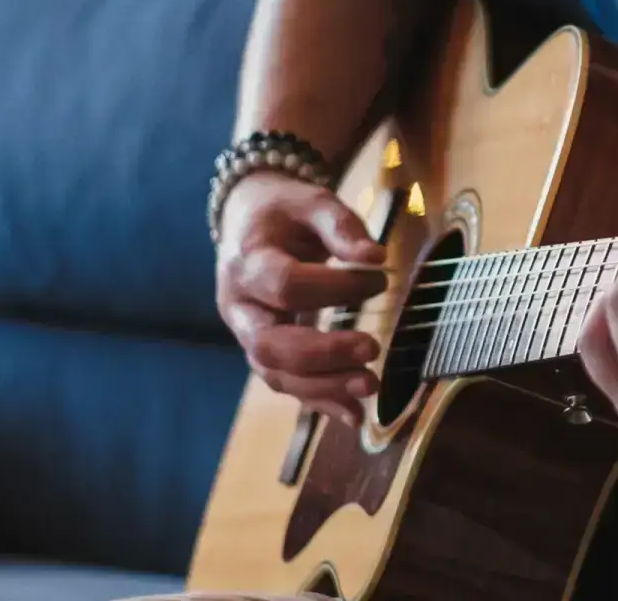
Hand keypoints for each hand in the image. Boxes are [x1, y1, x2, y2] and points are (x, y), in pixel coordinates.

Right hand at [215, 171, 388, 427]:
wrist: (248, 221)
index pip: (285, 285)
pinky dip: (320, 403)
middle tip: (371, 349)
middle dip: (322, 354)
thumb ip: (341, 225)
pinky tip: (355, 415)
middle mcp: (239, 306)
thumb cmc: (284, 211)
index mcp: (246, 262)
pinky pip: (286, 385)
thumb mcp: (311, 201)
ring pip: (275, 374)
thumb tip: (375, 257)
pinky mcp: (263, 352)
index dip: (335, 287)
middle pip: (268, 345)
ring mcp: (247, 334)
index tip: (379, 278)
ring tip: (370, 385)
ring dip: (324, 387)